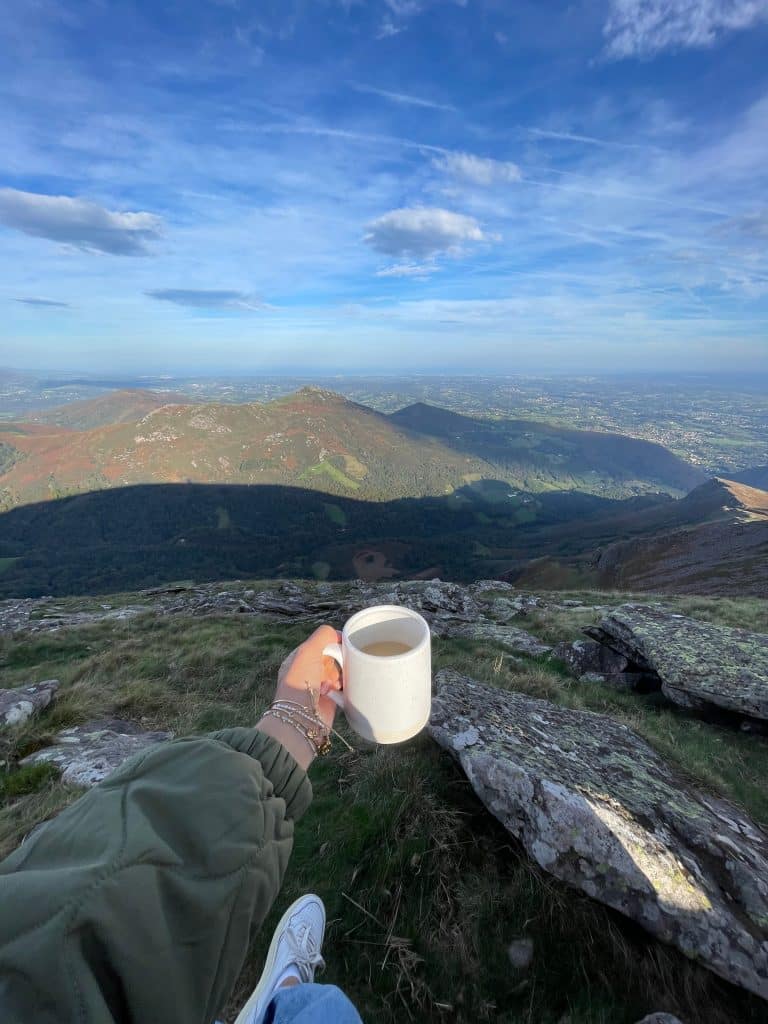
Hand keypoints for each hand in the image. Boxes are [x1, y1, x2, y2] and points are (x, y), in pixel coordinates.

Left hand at [256, 625, 342, 769]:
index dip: (332, 643)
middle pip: (332, 657)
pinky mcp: (331, 700)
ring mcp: (319, 686)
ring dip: (340, 675)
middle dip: (337, 661)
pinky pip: (344, 688)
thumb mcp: (308, 651)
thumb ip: (323, 636)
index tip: (343, 645)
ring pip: (339, 672)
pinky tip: (340, 690)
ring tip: (336, 682)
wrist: (302, 718)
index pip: (320, 643)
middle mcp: (308, 671)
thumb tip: (338, 634)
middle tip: (338, 666)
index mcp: (299, 658)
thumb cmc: (301, 681)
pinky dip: (345, 688)